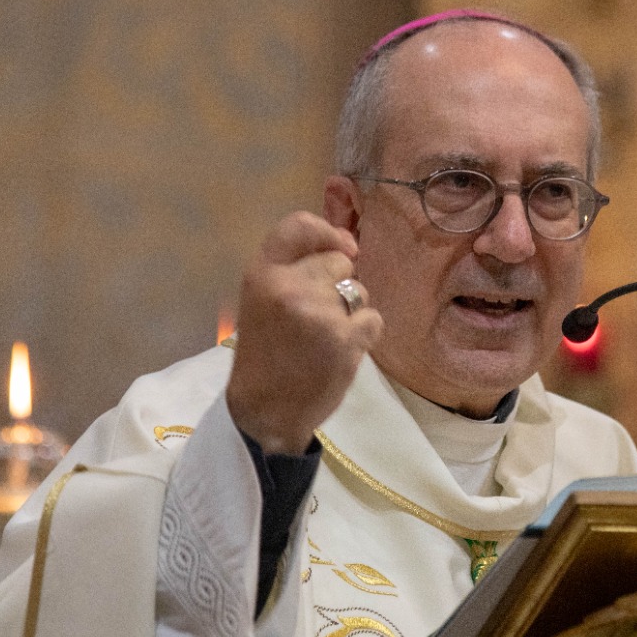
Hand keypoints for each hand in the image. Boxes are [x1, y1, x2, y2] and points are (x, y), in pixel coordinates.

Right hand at [225, 212, 382, 453]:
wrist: (265, 411)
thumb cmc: (267, 355)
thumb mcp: (263, 302)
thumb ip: (295, 270)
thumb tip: (350, 245)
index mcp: (262, 274)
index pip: (297, 226)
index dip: (326, 232)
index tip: (342, 247)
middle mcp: (289, 286)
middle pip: (338, 262)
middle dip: (338, 286)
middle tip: (317, 318)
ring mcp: (318, 312)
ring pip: (359, 292)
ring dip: (352, 313)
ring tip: (325, 339)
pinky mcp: (344, 338)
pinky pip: (373, 319)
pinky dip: (365, 336)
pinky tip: (340, 352)